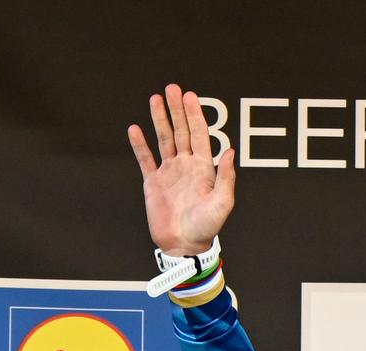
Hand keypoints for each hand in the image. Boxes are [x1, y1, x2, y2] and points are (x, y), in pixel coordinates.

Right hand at [128, 83, 234, 255]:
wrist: (183, 246)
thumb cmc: (206, 228)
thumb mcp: (222, 203)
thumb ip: (226, 177)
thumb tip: (230, 151)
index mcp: (204, 168)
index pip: (199, 134)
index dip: (194, 114)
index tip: (189, 96)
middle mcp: (186, 165)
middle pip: (181, 130)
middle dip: (176, 109)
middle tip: (171, 88)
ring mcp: (169, 172)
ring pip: (164, 139)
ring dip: (159, 119)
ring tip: (154, 99)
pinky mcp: (153, 183)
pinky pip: (145, 159)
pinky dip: (140, 144)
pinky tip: (135, 129)